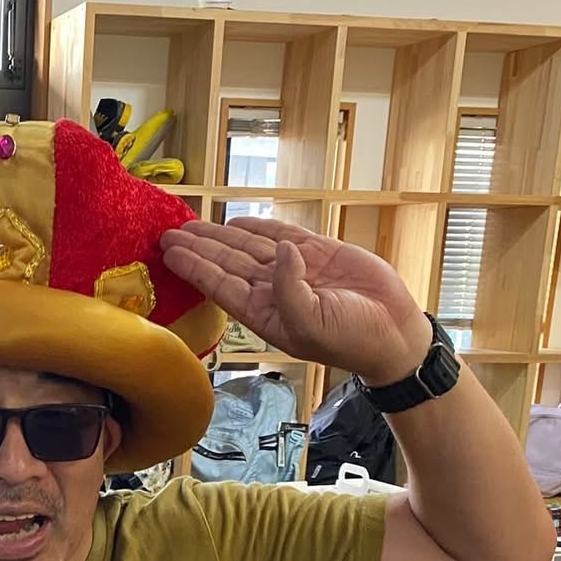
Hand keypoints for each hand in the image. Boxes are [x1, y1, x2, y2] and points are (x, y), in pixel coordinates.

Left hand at [161, 217, 432, 386]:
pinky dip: (259, 228)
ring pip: (248, 248)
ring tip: (192, 225)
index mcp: (264, 313)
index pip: (220, 285)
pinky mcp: (317, 253)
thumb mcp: (311, 323)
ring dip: (221, 235)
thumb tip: (282, 250)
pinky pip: (281, 236)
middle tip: (168, 233)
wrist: (392, 332)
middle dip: (198, 248)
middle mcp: (272, 291)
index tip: (169, 253)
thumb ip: (290, 289)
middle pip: (227, 263)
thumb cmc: (351, 338)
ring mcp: (293, 270)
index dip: (195, 267)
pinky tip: (236, 222)